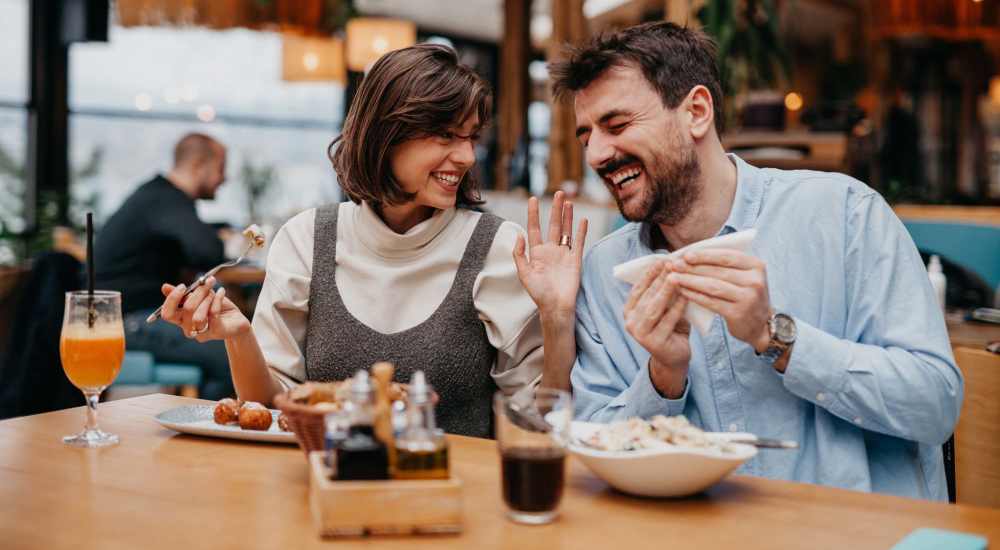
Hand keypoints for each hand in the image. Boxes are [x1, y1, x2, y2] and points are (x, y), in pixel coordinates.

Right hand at [159, 277, 249, 341]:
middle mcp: (189, 328)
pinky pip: (213, 314)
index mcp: (181, 319)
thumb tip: (164, 287)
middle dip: (197, 292)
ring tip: (214, 291)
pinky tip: (222, 291)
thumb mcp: (200, 298)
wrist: (236, 320)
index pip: (167, 314)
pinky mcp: (217, 332)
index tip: (183, 286)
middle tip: (207, 282)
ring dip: (207, 299)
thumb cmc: (216, 308)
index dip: (172, 299)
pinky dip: (218, 299)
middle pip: (186, 310)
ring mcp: (203, 332)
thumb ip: (184, 294)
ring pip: (198, 316)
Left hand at [513, 190, 588, 317]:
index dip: (534, 214)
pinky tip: (582, 219)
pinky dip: (581, 231)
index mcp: (537, 253)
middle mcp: (551, 250)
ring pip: (566, 230)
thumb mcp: (524, 274)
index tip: (533, 199)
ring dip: (568, 216)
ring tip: (569, 201)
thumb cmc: (538, 293)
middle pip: (554, 225)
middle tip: (559, 193)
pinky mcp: (575, 260)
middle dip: (556, 209)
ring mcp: (564, 254)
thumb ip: (520, 254)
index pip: (534, 228)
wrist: (556, 306)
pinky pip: (579, 242)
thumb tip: (519, 235)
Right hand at [623, 262, 690, 397]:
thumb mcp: (663, 308)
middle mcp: (630, 322)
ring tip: (676, 277)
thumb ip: (662, 292)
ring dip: (665, 291)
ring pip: (654, 308)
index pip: (638, 288)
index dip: (649, 273)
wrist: (674, 358)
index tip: (661, 259)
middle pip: (646, 296)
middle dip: (659, 279)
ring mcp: (640, 334)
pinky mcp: (654, 343)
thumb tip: (670, 264)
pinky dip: (677, 308)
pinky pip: (667, 322)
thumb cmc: (670, 327)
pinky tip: (686, 296)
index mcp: (629, 311)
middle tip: (671, 263)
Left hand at [668, 249, 771, 352]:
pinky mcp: (738, 313)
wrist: (761, 325)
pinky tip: (682, 291)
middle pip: (717, 271)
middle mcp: (755, 281)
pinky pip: (711, 302)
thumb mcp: (744, 276)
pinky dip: (694, 295)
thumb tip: (691, 255)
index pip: (726, 256)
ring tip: (673, 278)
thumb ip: (725, 264)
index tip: (685, 255)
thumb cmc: (745, 295)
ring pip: (712, 286)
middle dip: (692, 267)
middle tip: (673, 265)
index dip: (704, 255)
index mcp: (756, 266)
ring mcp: (747, 298)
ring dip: (690, 281)